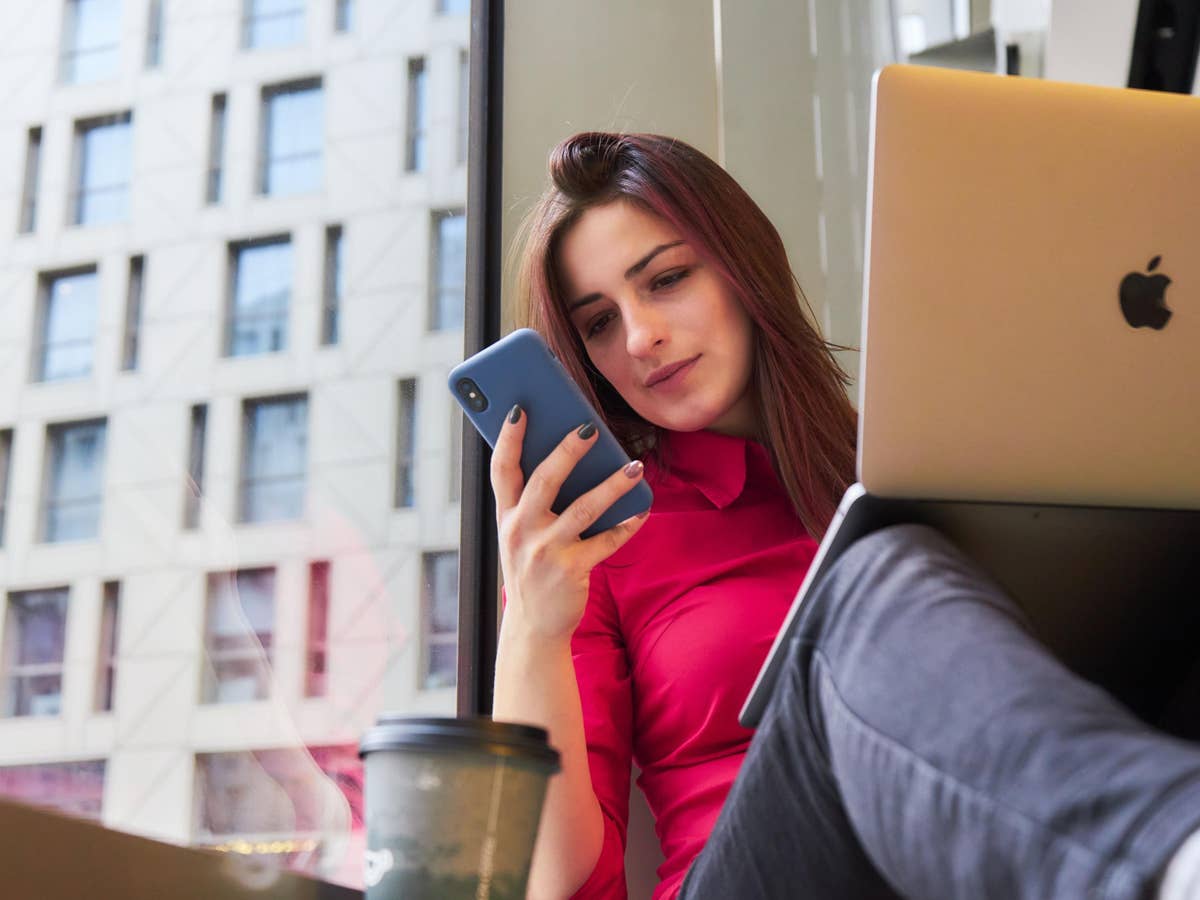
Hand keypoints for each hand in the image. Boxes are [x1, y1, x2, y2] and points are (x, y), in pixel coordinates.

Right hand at [491, 405, 649, 640]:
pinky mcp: (571, 571)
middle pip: (543, 481)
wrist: (533, 627)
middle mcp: (520, 531)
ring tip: (633, 466)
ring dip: (611, 485)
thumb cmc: (532, 569)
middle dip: (567, 451)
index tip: (520, 409)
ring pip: (582, 509)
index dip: (508, 438)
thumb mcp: (520, 535)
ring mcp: (545, 552)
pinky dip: (627, 525)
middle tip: (589, 426)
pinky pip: (606, 542)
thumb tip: (570, 456)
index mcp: (506, 516)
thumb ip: (533, 502)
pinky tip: (642, 509)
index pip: (501, 469)